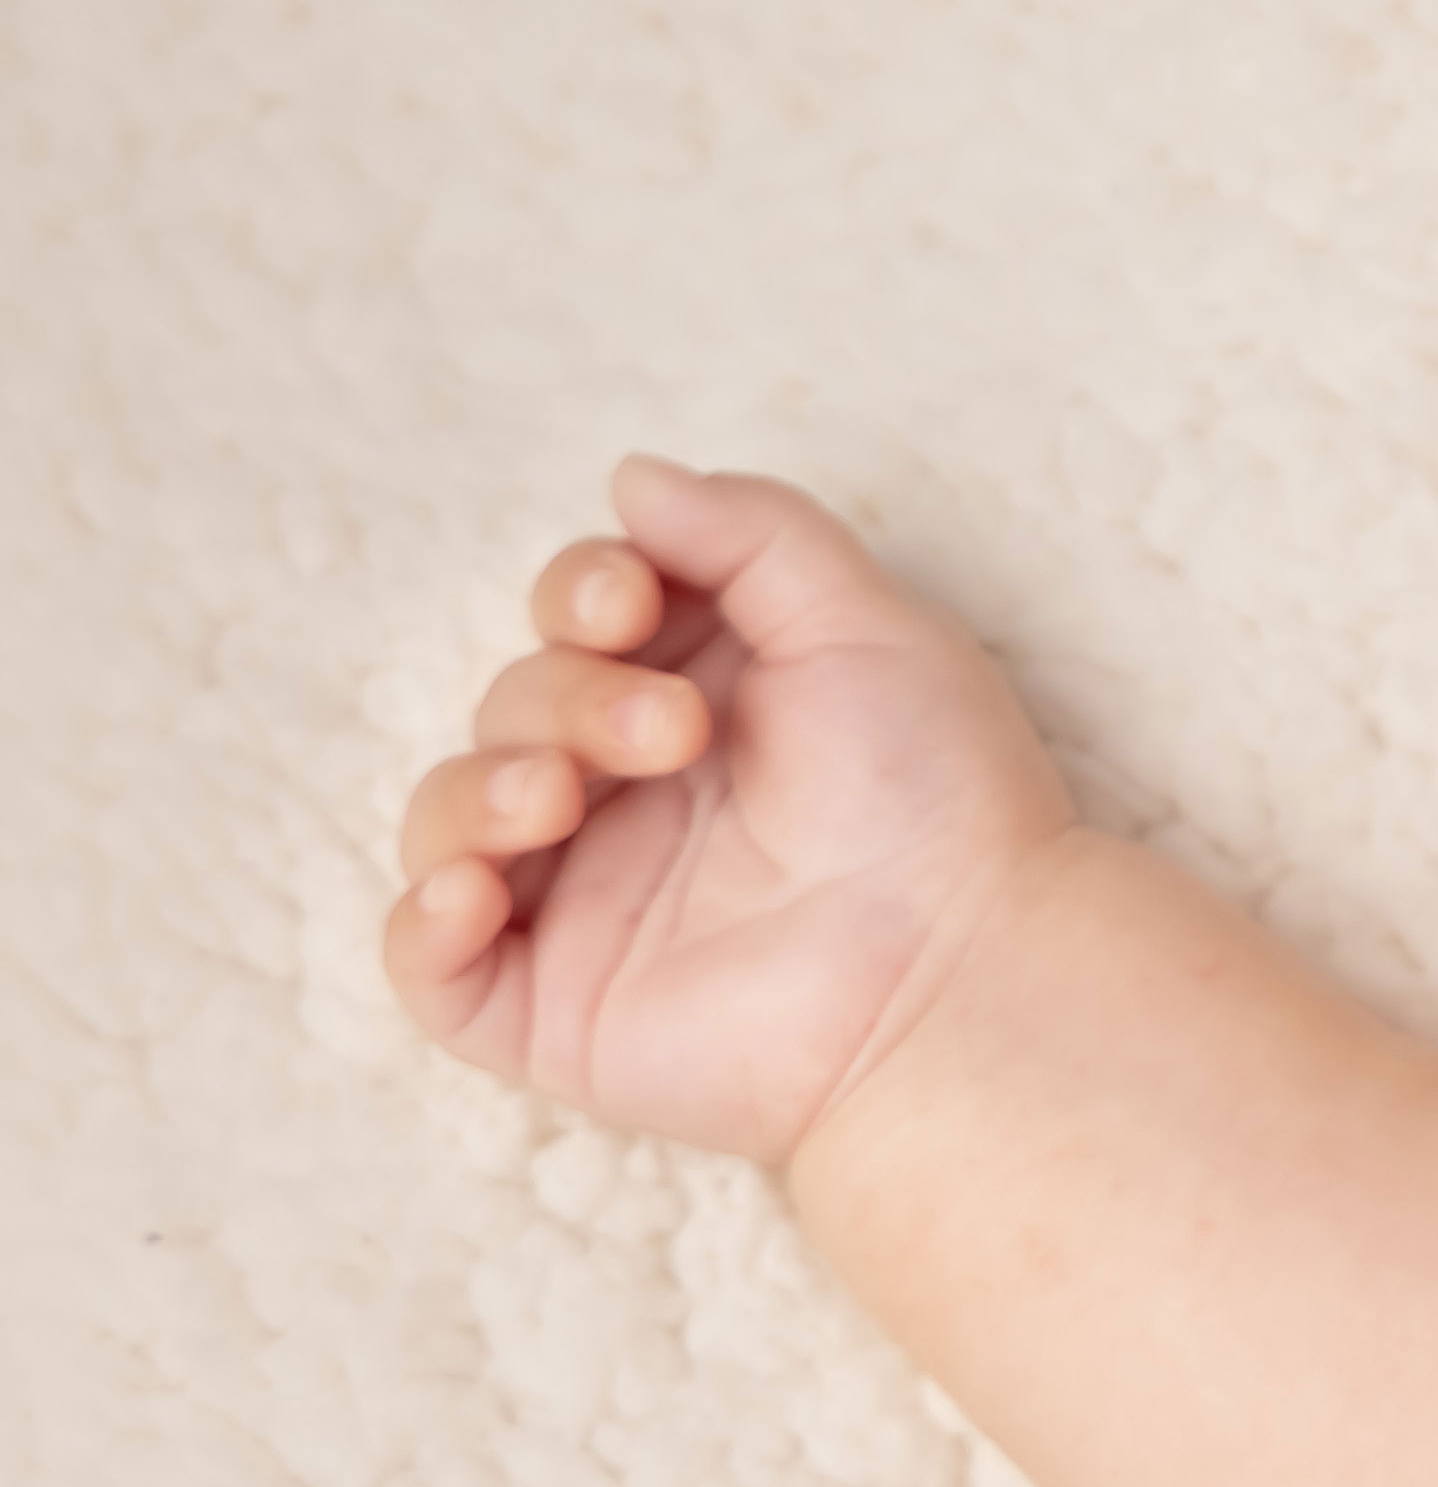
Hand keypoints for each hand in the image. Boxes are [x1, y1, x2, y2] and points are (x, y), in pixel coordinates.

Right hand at [382, 459, 1078, 1170]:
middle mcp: (632, 794)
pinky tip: (474, 889)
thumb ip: (751, 534)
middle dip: (567, 698)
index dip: (579, 592)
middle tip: (676, 733)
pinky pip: (431, 967)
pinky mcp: (556, 1009)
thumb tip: (631, 478)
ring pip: (450, 819)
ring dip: (479, 791)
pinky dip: (421, 921)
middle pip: (516, 702)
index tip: (631, 603)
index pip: (577, 618)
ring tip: (558, 800)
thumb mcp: (864, 622)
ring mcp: (588, 902)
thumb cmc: (941, 792)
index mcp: (700, 697)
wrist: (967, 962)